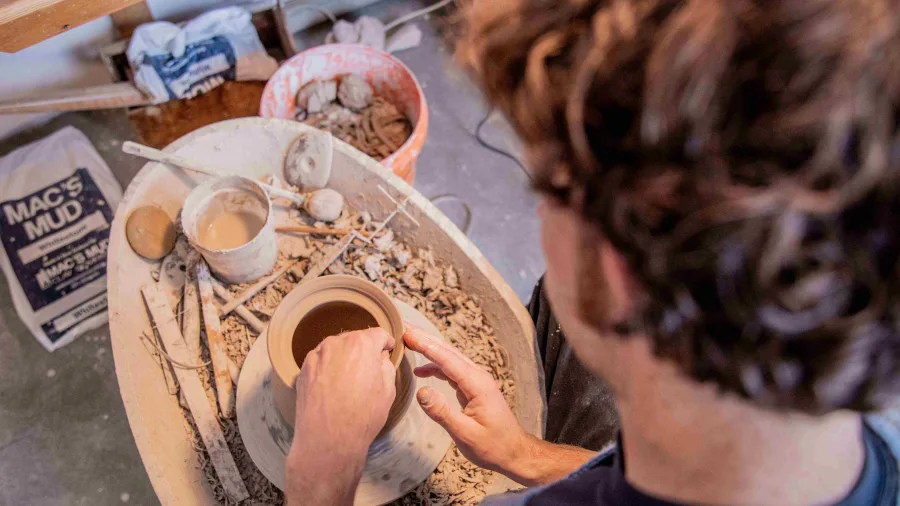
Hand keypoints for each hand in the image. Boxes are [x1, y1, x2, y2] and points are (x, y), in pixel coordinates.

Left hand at [286, 328, 396, 505]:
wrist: (327, 441)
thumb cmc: (360, 418)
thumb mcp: (388, 391)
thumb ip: (386, 366)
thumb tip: (379, 358)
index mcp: (361, 345)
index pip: (378, 334)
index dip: (385, 344)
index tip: (386, 351)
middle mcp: (336, 344)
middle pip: (355, 339)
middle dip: (364, 351)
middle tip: (368, 372)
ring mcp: (316, 356)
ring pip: (336, 349)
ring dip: (345, 359)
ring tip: (349, 383)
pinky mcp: (303, 370)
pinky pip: (321, 362)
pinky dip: (328, 369)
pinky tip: (333, 389)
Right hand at [403, 325, 530, 476]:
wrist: (514, 452)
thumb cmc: (493, 446)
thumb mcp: (465, 434)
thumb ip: (442, 412)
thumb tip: (421, 391)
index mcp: (477, 384)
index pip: (447, 359)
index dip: (426, 345)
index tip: (408, 334)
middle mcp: (477, 377)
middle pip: (448, 352)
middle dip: (425, 339)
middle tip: (404, 328)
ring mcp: (476, 380)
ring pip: (450, 358)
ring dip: (429, 349)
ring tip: (408, 342)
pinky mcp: (473, 387)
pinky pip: (452, 370)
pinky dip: (436, 366)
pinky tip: (421, 370)